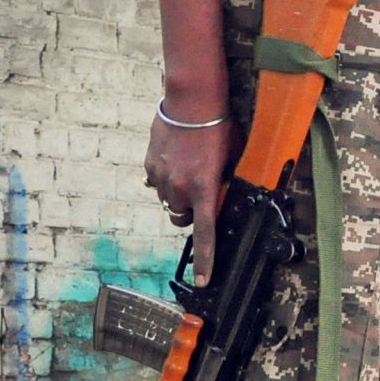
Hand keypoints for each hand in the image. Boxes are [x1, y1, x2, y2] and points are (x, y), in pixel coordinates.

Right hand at [146, 110, 233, 284]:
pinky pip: (156, 183)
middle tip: (199, 195)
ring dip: (177, 195)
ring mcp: (161, 178)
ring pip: (168, 201)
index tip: (202, 279)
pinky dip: (165, 179)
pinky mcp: (149, 166)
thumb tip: (219, 196)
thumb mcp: (230, 158)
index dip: (204, 259)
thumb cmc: (218, 127)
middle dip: (190, 213)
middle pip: (182, 218)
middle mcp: (179, 187)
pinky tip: (175, 160)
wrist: (191, 101)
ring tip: (188, 168)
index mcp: (204, 188)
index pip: (204, 233)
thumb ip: (223, 182)